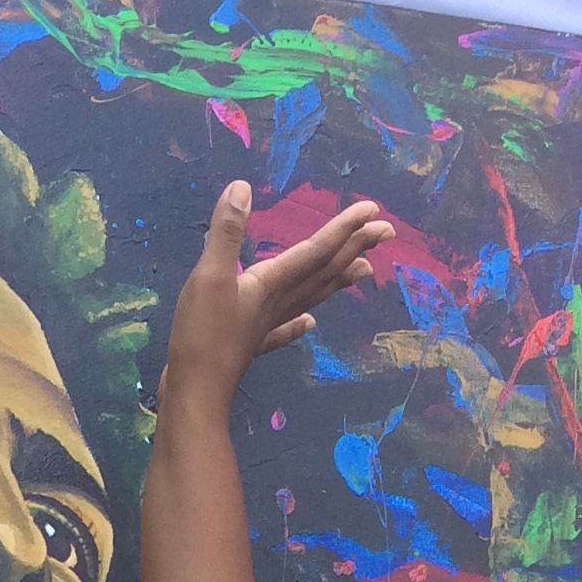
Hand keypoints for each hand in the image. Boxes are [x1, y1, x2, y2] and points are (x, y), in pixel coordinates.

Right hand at [157, 180, 393, 406]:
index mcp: (271, 283)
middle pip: (324, 272)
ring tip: (365, 269)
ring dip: (339, 280)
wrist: (196, 393)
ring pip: (312, 297)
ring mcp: (268, 326)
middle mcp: (279, 303)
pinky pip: (285, 330)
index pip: (316, 250)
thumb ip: (225, 232)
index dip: (344, 228)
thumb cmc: (202, 335)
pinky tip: (310, 323)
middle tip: (386, 230)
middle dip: (355, 248)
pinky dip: (300, 324)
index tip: (372, 210)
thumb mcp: (208, 275)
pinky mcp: (253, 344)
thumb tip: (242, 188)